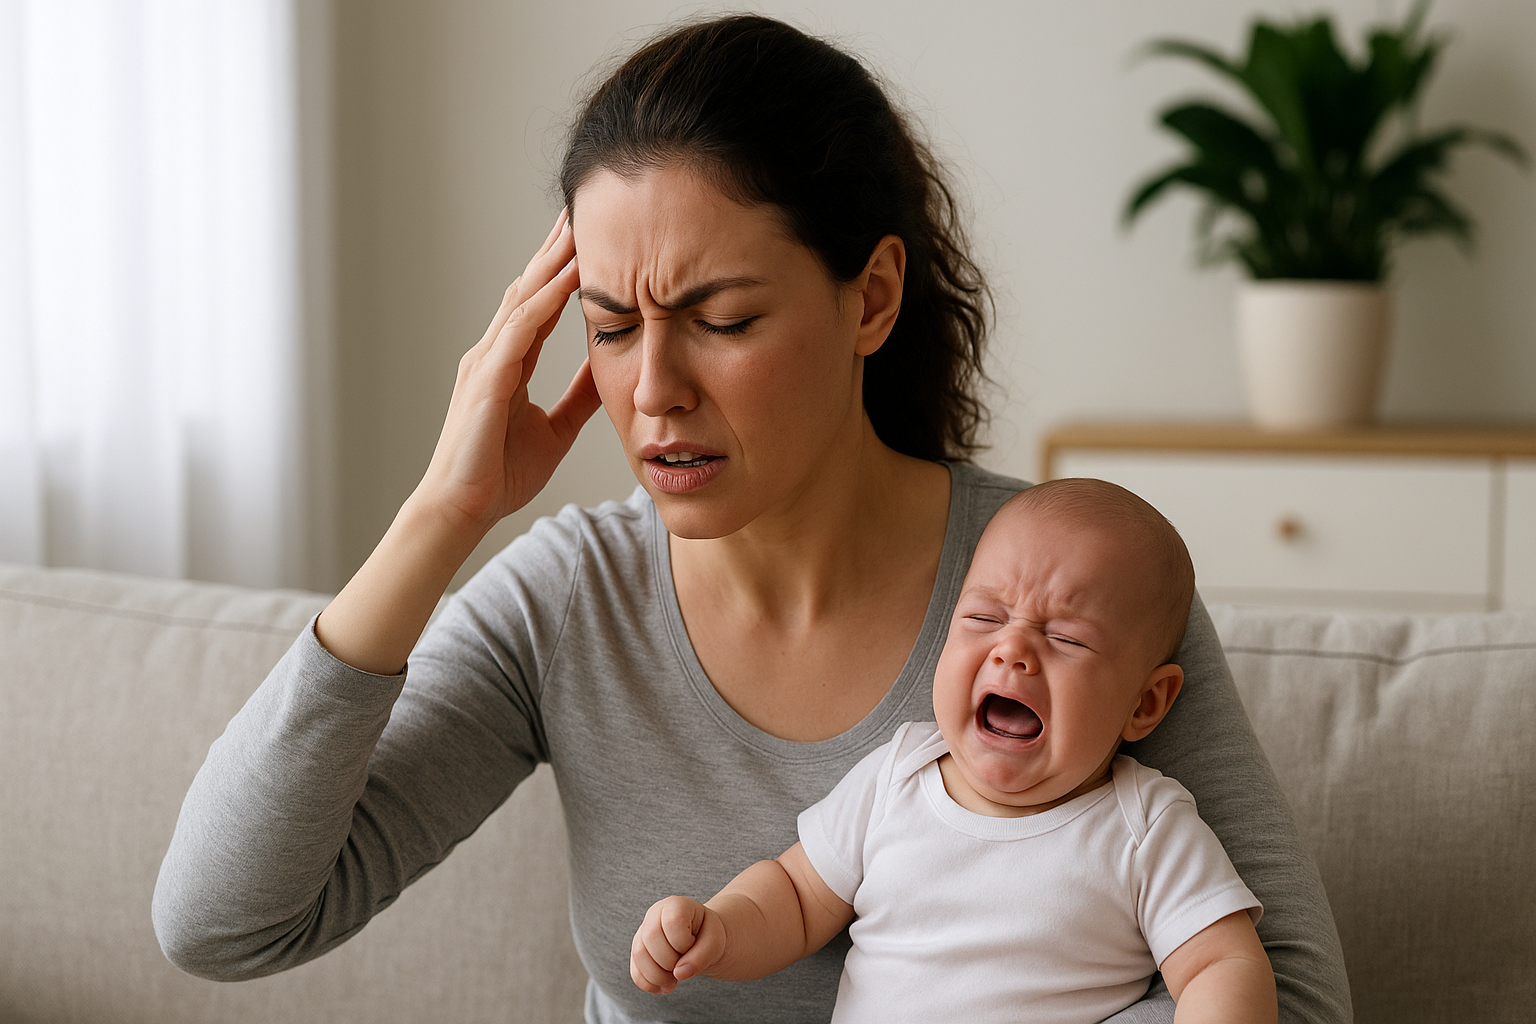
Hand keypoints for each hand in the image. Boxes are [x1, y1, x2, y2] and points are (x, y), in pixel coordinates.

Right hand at [412, 209, 600, 538]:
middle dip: (555, 248)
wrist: (462, 510)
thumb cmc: (498, 474)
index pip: (540, 303)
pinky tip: (567, 279)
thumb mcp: (556, 429)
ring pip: (524, 298)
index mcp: (508, 362)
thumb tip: (609, 370)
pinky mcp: (486, 380)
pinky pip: (519, 330)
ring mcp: (486, 362)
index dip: (564, 270)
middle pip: (528, 287)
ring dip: (553, 262)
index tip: (589, 238)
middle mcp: (493, 352)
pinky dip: (544, 302)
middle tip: (582, 208)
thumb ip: (579, 396)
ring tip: (579, 227)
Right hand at [630, 896, 728, 993]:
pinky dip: (649, 985)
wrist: (700, 941)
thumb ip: (703, 955)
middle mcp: (654, 915)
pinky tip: (665, 986)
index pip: (672, 922)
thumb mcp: (715, 941)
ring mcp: (642, 933)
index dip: (683, 942)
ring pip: (639, 955)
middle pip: (650, 937)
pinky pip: (635, 972)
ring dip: (658, 976)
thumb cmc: (707, 936)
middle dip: (669, 961)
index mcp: (676, 905)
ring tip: (674, 982)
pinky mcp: (638, 953)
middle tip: (684, 967)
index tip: (693, 946)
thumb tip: (679, 973)